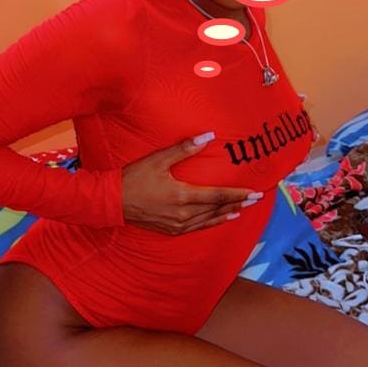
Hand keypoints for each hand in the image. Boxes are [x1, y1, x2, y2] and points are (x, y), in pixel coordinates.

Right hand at [121, 133, 262, 234]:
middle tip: (256, 199)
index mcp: (182, 195)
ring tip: (242, 209)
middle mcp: (182, 213)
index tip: (254, 191)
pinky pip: (197, 227)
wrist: (112, 202)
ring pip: (208, 220)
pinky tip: (220, 219)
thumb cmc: (133, 178)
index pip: (216, 195)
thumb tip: (208, 136)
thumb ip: (184, 148)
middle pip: (216, 208)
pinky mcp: (170, 230)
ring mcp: (176, 224)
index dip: (236, 193)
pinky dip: (211, 223)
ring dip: (226, 213)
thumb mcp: (158, 160)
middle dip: (237, 203)